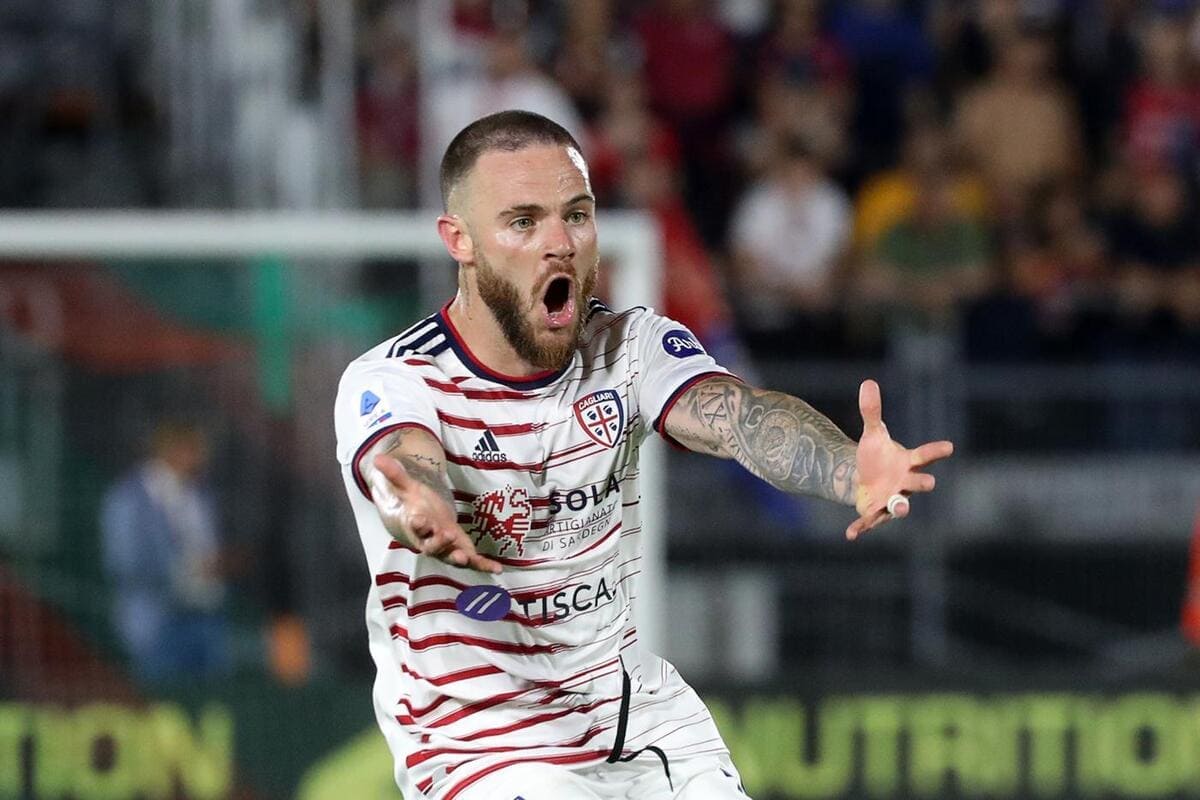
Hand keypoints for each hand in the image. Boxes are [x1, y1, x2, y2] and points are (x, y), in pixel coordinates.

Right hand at [371, 455, 502, 573]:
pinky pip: (472, 561)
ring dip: (458, 558)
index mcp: (417, 526)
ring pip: (450, 556)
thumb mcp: (407, 488)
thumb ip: (395, 475)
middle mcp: (430, 541)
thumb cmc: (415, 505)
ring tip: (465, 558)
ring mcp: (446, 549)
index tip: (418, 518)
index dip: (417, 523)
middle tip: (446, 534)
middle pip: (432, 545)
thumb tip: (377, 458)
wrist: (424, 522)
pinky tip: (498, 568)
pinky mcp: (461, 551)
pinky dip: (483, 565)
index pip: (415, 526)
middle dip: (438, 542)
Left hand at [846, 380, 952, 540]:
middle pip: (917, 483)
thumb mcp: (872, 433)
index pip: (924, 455)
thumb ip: (872, 412)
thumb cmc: (876, 456)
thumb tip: (867, 382)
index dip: (936, 451)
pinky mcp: (875, 512)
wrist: (862, 479)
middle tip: (930, 484)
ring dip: (900, 507)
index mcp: (907, 462)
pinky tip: (851, 534)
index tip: (949, 446)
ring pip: (900, 506)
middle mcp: (904, 483)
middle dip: (922, 483)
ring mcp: (891, 500)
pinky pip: (870, 521)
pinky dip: (861, 527)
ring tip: (899, 508)